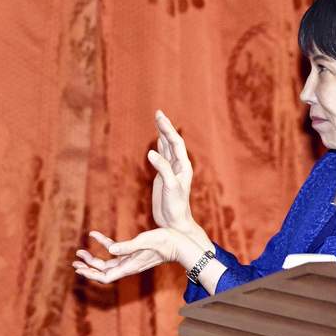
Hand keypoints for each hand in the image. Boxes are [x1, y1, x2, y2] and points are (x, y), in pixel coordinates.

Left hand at [72, 228, 203, 284]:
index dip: (90, 273)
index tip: (78, 268)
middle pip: (103, 271)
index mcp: (130, 266)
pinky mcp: (134, 252)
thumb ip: (128, 247)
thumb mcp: (146, 241)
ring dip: (93, 259)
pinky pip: (115, 250)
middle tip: (75, 260)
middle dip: (88, 267)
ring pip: (107, 263)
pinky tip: (95, 235)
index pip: (105, 276)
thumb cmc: (167, 242)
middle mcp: (128, 266)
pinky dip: (104, 244)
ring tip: (80, 252)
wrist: (182, 243)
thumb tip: (110, 250)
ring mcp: (131, 260)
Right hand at [148, 111, 208, 249]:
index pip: (175, 143)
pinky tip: (156, 140)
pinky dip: (159, 146)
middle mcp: (179, 166)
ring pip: (167, 147)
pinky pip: (162, 157)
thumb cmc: (175, 207)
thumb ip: (163, 168)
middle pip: (172, 141)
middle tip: (157, 112)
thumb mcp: (170, 186)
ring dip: (162, 134)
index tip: (159, 117)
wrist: (175, 223)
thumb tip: (151, 151)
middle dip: (165, 127)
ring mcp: (171, 170)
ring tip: (157, 120)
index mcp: (183, 166)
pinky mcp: (164, 176)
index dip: (167, 129)